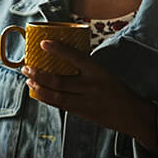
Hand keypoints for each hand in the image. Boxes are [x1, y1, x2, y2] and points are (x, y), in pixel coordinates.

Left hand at [22, 40, 157, 149]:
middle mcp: (90, 85)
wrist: (131, 114)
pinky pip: (59, 104)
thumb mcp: (104, 74)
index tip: (43, 43)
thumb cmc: (116, 90)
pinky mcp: (81, 112)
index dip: (58, 49)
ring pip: (55, 95)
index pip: (75, 57)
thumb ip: (85, 68)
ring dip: (38, 87)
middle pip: (58, 80)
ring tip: (28, 79)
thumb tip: (62, 58)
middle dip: (39, 73)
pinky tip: (36, 92)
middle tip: (26, 66)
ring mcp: (84, 100)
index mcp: (97, 71)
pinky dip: (46, 98)